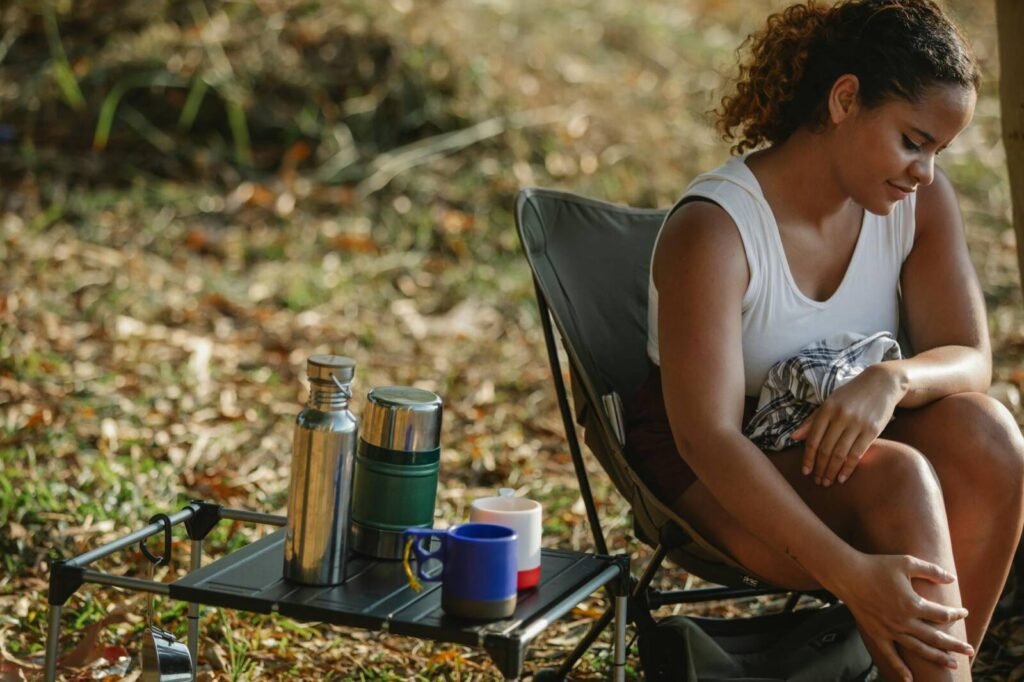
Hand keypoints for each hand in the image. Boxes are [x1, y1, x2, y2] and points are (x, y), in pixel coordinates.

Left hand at [791, 363, 905, 485]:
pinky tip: (842, 477)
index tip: (805, 471)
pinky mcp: (872, 430)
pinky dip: (848, 468)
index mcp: (827, 409)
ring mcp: (857, 423)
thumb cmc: (852, 395)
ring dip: (831, 471)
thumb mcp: (830, 402)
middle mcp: (840, 416)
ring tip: (827, 482)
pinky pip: (857, 453)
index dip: (808, 457)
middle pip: (825, 448)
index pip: (813, 438)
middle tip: (817, 481)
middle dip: (819, 468)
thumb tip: (794, 437)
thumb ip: (812, 420)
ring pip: (840, 453)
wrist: (882, 383)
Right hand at [831, 553, 973, 679]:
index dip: (956, 614)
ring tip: (953, 664)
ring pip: (919, 649)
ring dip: (937, 658)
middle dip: (955, 645)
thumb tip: (952, 579)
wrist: (848, 575)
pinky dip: (900, 669)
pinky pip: (890, 656)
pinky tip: (910, 680)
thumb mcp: (906, 562)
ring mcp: (890, 630)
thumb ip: (931, 570)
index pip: (942, 614)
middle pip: (936, 637)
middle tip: (970, 650)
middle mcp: (904, 621)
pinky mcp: (877, 635)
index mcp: (913, 604)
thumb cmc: (878, 566)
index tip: (963, 612)